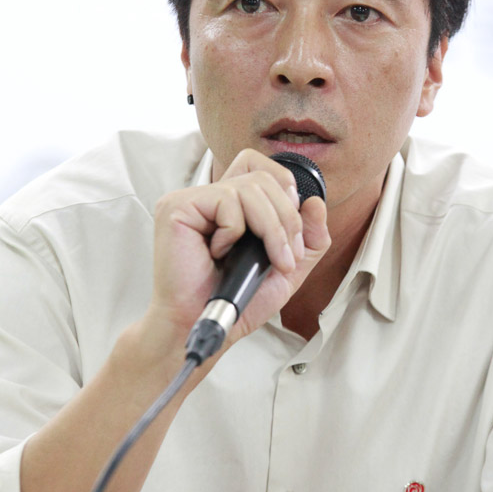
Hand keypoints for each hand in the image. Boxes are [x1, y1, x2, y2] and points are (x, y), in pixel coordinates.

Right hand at [137, 149, 329, 365]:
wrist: (209, 325)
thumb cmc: (239, 301)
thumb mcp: (287, 269)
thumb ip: (308, 238)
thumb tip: (315, 202)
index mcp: (230, 204)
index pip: (259, 166)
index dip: (285, 188)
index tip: (292, 231)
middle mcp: (209, 197)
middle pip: (262, 177)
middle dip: (287, 219)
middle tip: (286, 257)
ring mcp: (191, 200)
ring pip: (249, 188)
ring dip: (269, 229)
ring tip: (264, 261)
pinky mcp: (177, 207)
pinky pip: (225, 201)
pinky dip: (233, 232)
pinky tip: (219, 254)